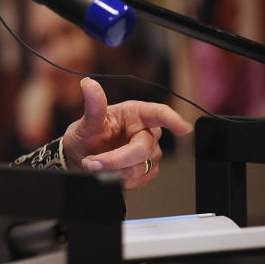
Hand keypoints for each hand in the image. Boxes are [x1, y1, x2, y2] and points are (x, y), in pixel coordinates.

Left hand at [62, 77, 192, 189]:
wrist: (81, 156)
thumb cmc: (87, 135)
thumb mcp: (86, 120)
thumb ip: (92, 105)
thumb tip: (88, 83)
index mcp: (135, 113)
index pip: (159, 113)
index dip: (173, 120)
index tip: (183, 129)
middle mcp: (146, 131)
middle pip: (143, 149)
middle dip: (116, 159)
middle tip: (93, 162)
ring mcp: (149, 152)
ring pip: (140, 167)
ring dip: (115, 170)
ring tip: (96, 164)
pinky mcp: (148, 169)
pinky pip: (140, 179)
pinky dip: (121, 179)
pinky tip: (110, 172)